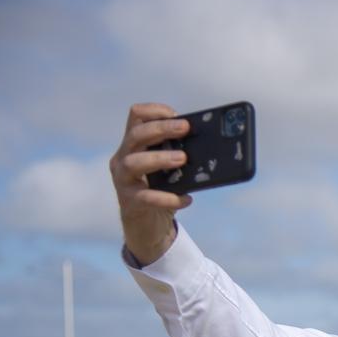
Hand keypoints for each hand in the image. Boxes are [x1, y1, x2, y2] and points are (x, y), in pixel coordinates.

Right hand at [109, 103, 193, 264]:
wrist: (148, 225)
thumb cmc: (162, 190)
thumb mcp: (170, 168)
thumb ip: (180, 153)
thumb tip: (213, 144)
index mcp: (135, 144)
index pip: (136, 116)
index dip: (154, 111)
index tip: (176, 114)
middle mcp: (123, 157)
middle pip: (135, 134)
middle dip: (161, 128)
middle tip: (185, 128)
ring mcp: (123, 179)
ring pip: (133, 162)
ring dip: (159, 158)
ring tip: (183, 158)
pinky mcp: (130, 201)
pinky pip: (147, 197)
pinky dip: (169, 198)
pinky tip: (187, 199)